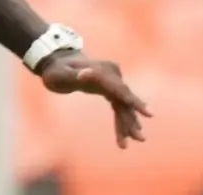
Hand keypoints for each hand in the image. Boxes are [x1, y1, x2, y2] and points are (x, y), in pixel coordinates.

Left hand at [37, 50, 151, 148]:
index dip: (130, 99)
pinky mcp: (110, 90)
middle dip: (131, 118)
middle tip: (140, 138)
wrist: (58, 63)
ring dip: (129, 123)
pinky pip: (119, 107)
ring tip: (137, 140)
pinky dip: (122, 120)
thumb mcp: (61, 73)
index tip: (145, 112)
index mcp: (101, 70)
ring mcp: (112, 82)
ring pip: (124, 105)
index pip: (117, 87)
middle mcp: (111, 74)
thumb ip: (73, 74)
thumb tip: (85, 74)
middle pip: (124, 98)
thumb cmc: (56, 70)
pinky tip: (127, 135)